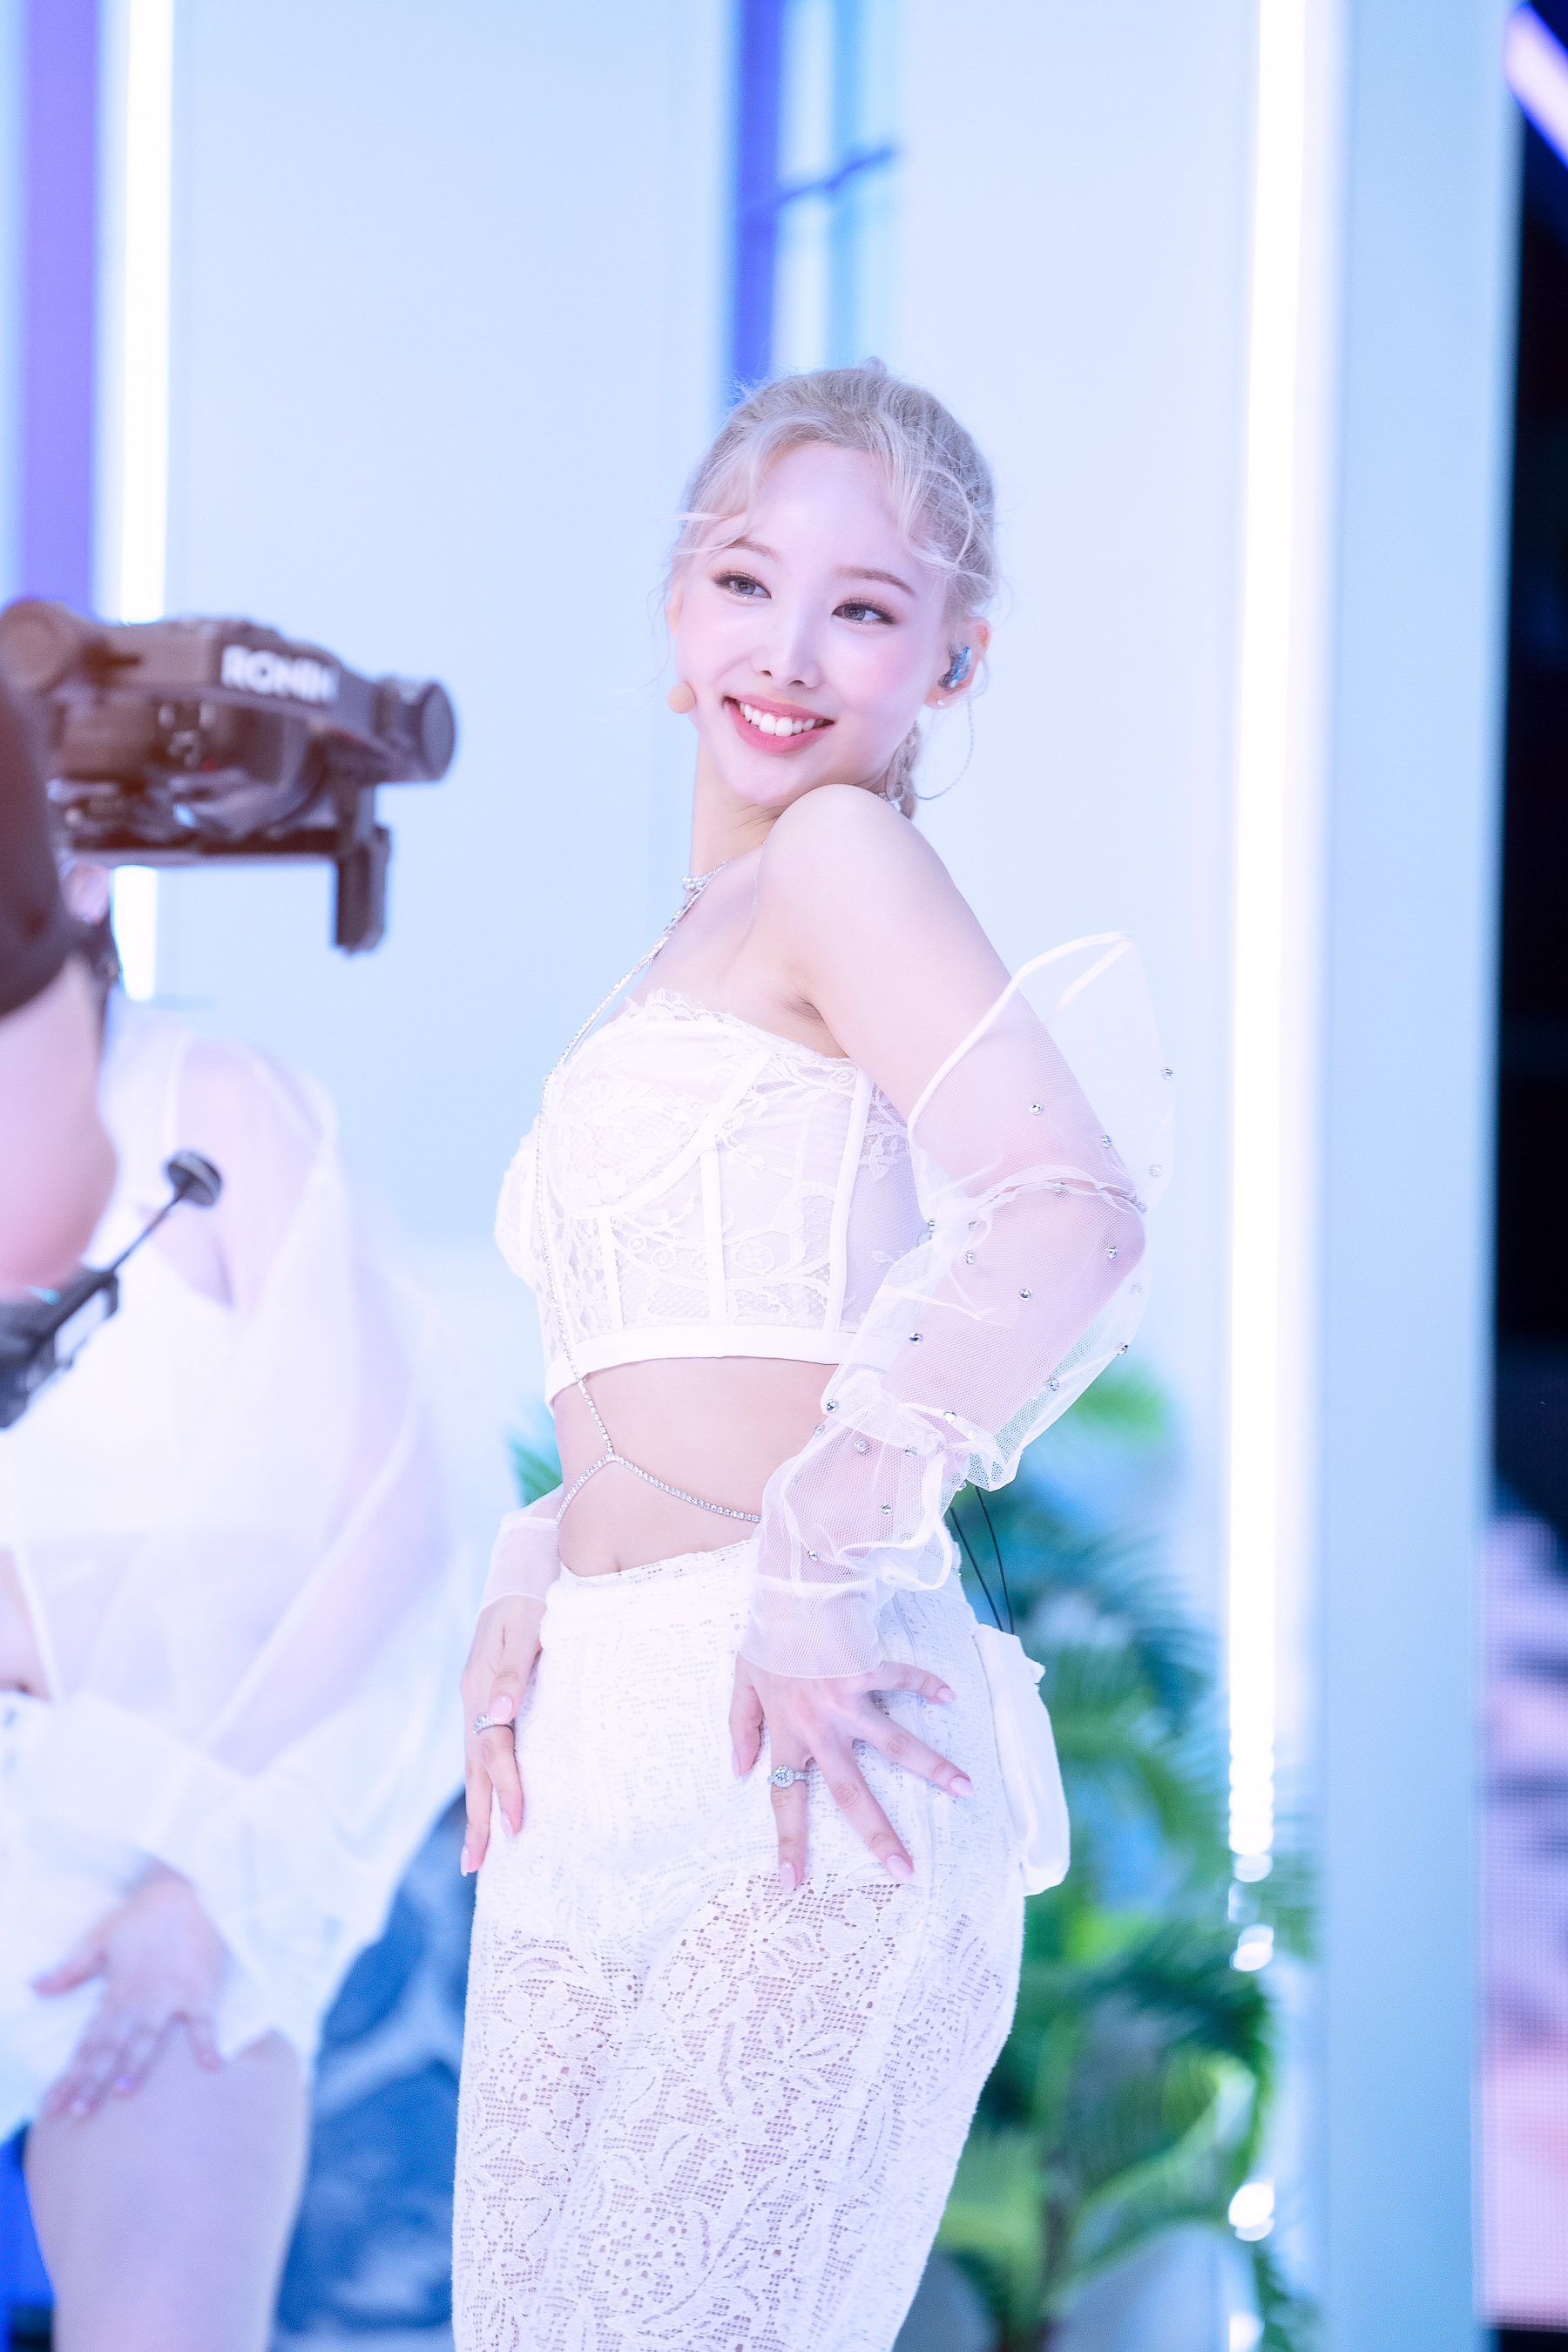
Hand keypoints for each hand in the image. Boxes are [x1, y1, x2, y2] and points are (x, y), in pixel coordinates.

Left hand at [34, 1866, 224, 2116]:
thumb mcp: (99, 1938)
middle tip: (79, 2112)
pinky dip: (208, 2042)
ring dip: (136, 2064)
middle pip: (113, 2046)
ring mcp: (172, 1994)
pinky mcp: (202, 1989)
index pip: (89, 2040)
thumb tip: (35, 1989)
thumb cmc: (142, 1916)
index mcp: (115, 1989)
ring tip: (123, 2092)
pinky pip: (205, 2021)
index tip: (56, 2103)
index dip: (72, 2073)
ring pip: (149, 2036)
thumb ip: (70, 1970)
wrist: (187, 1890)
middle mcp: (140, 1997)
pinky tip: (212, 2066)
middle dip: (93, 2080)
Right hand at [459, 1595, 544, 1874]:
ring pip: (475, 1761)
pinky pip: (483, 1744)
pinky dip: (486, 1777)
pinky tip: (493, 1795)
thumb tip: (501, 1713)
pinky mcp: (489, 1692)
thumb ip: (516, 1667)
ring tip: (478, 1850)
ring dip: (478, 1804)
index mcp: (482, 1685)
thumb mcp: (528, 1622)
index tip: (520, 1827)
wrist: (526, 1560)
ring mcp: (478, 1696)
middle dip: (478, 1817)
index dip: (507, 1789)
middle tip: (476, 1867)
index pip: (493, 1750)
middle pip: (474, 1768)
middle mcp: (475, 1696)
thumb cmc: (535, 1590)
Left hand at [729, 1653, 969, 1890]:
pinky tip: (949, 1698)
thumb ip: (741, 1727)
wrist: (785, 1589)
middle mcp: (820, 1726)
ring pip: (895, 1745)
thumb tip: (739, 1771)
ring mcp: (848, 1700)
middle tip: (905, 1871)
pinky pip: (902, 1681)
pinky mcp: (868, 1668)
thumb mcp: (741, 1682)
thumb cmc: (765, 1638)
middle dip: (879, 1835)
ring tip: (966, 1790)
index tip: (793, 1885)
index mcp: (787, 1735)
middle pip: (852, 1792)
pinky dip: (927, 1686)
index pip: (785, 1800)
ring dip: (933, 1768)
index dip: (789, 1843)